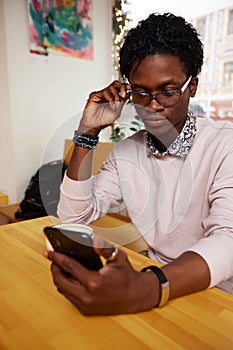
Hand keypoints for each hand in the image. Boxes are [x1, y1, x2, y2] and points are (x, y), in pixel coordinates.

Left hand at [44, 236, 158, 314]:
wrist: (136, 295)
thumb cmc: (127, 276)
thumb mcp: (117, 257)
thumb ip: (103, 247)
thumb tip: (93, 240)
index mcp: (94, 282)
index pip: (69, 267)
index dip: (56, 257)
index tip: (48, 252)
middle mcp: (87, 296)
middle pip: (60, 281)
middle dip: (54, 268)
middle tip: (53, 259)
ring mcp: (86, 305)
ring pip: (63, 290)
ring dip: (59, 278)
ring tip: (59, 266)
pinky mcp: (86, 310)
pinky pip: (69, 296)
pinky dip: (66, 286)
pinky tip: (68, 277)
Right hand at [78, 80, 129, 133]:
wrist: (94, 125)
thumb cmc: (104, 120)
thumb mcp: (117, 112)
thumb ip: (122, 102)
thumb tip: (127, 94)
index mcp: (113, 98)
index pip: (120, 88)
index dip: (125, 87)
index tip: (130, 87)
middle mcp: (108, 95)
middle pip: (116, 84)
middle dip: (122, 87)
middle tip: (124, 94)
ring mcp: (101, 94)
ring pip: (111, 87)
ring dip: (116, 95)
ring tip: (116, 104)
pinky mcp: (95, 95)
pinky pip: (105, 92)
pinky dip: (110, 98)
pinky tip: (111, 105)